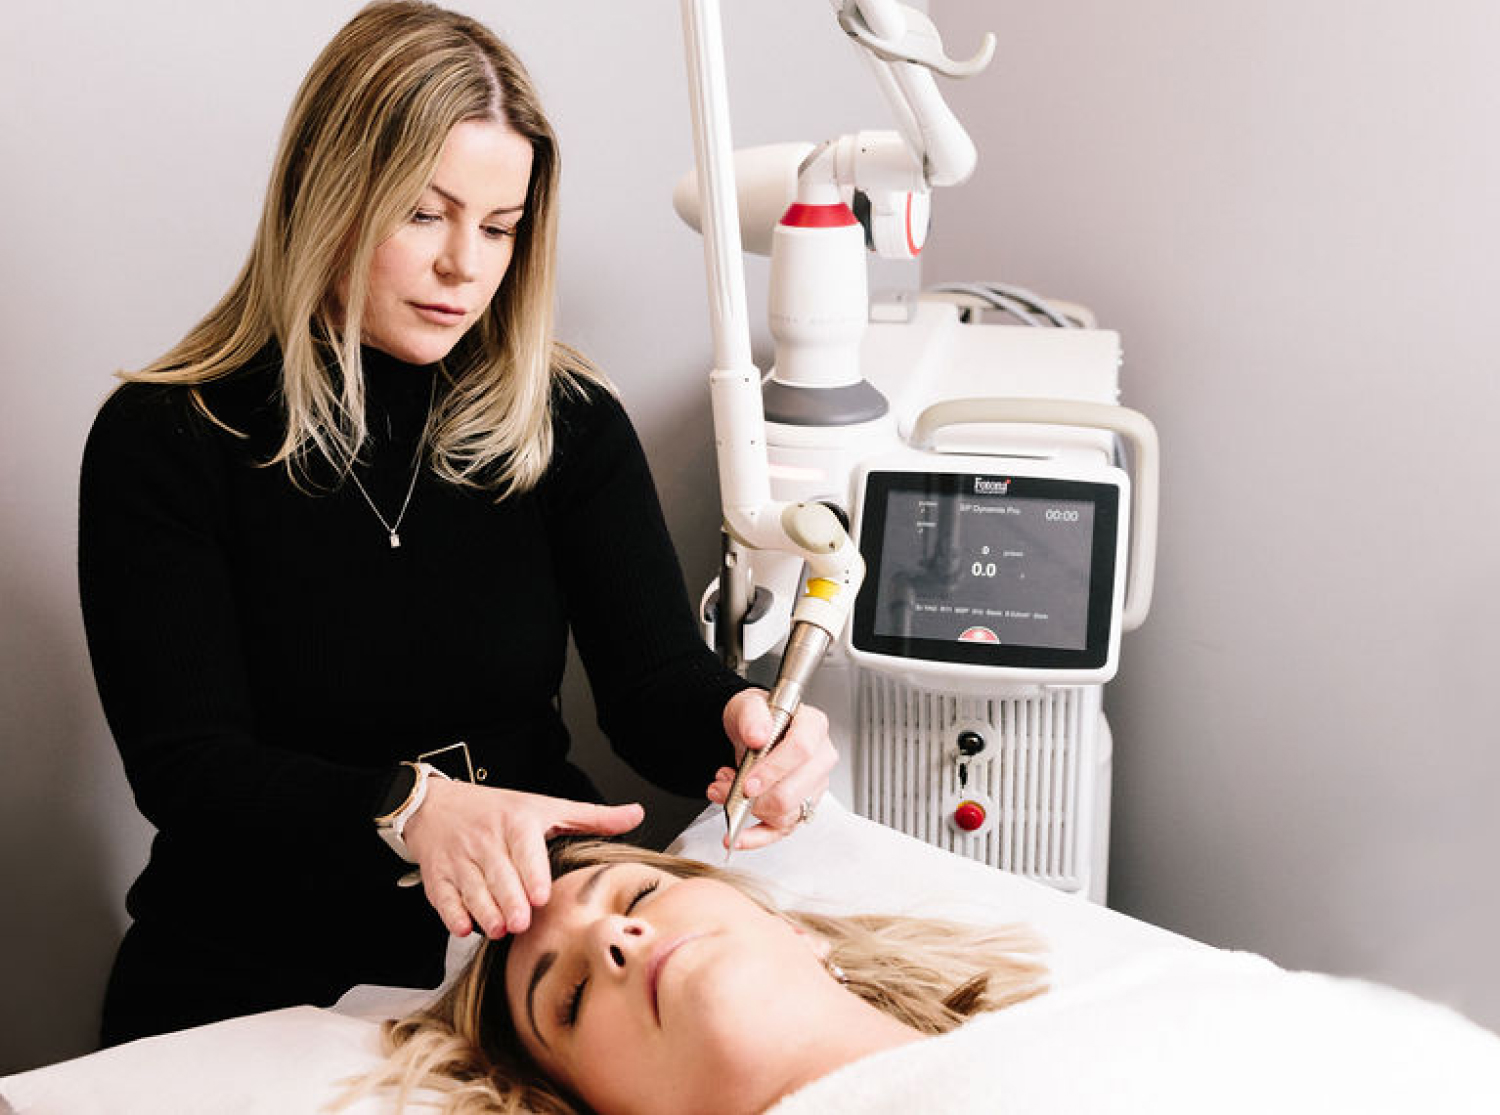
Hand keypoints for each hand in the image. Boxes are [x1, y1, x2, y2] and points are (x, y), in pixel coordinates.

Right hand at [402, 781, 642, 938]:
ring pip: (472, 890)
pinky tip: (465, 928)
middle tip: (521, 924)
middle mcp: (486, 840)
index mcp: (517, 822)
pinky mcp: (438, 877)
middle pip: (498, 876)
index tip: (539, 897)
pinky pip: (443, 899)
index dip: (530, 874)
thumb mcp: (547, 807)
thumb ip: (593, 817)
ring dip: (485, 912)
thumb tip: (637, 814)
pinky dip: (453, 915)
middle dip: (508, 902)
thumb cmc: (500, 811)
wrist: (437, 806)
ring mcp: (459, 860)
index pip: (524, 849)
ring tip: (499, 929)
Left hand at [706, 688, 836, 851]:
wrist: (751, 733)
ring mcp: (812, 786)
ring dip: (749, 810)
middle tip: (726, 788)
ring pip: (787, 813)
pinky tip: (737, 837)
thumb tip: (758, 734)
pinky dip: (756, 838)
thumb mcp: (747, 705)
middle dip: (756, 797)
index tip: (748, 781)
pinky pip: (782, 831)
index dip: (773, 770)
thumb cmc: (756, 719)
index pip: (801, 750)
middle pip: (795, 791)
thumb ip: (752, 715)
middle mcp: (819, 759)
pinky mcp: (800, 808)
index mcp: (813, 727)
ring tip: (724, 792)